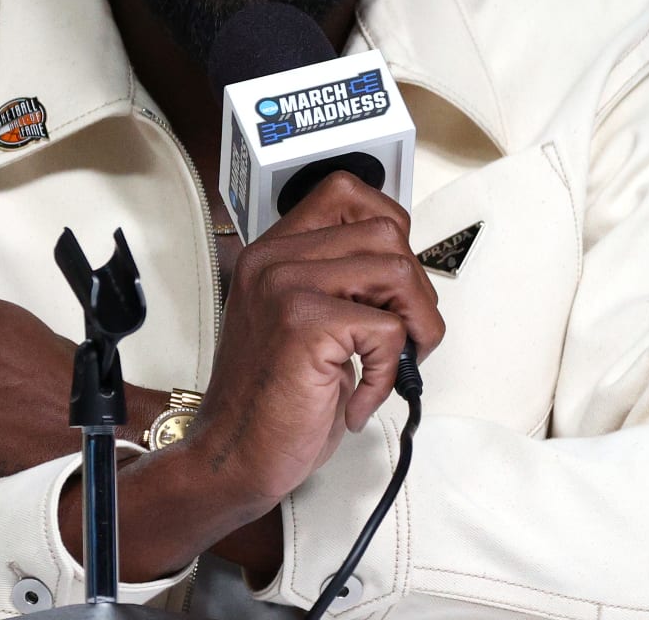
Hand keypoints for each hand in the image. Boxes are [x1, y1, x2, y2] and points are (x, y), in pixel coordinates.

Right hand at [56, 171, 444, 583]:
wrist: (233, 456)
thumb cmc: (271, 399)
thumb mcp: (299, 322)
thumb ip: (337, 283)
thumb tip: (406, 273)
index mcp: (274, 253)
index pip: (346, 192)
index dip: (390, 228)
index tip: (392, 281)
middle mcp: (275, 260)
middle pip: (387, 230)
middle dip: (415, 289)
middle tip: (401, 337)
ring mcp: (287, 287)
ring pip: (396, 270)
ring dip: (415, 326)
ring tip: (389, 364)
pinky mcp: (305, 325)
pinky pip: (388, 330)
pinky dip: (389, 374)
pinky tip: (359, 398)